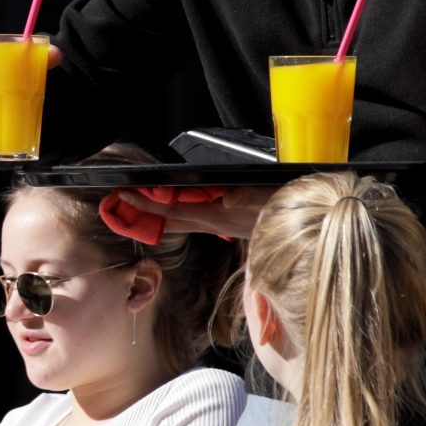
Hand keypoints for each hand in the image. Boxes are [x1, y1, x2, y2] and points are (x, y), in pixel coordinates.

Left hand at [122, 185, 277, 240]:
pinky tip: (175, 209)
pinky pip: (200, 217)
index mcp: (218, 216)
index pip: (175, 209)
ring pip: (186, 217)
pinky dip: (184, 212)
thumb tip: (227, 198)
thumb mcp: (268, 200)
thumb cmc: (286, 211)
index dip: (148, 204)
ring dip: (162, 211)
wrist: (307, 228)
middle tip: (119, 199)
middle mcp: (216, 221)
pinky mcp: (232, 222)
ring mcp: (223, 223)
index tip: (123, 196)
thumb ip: (247, 197)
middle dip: (146, 208)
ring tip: (137, 203)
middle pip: (174, 215)